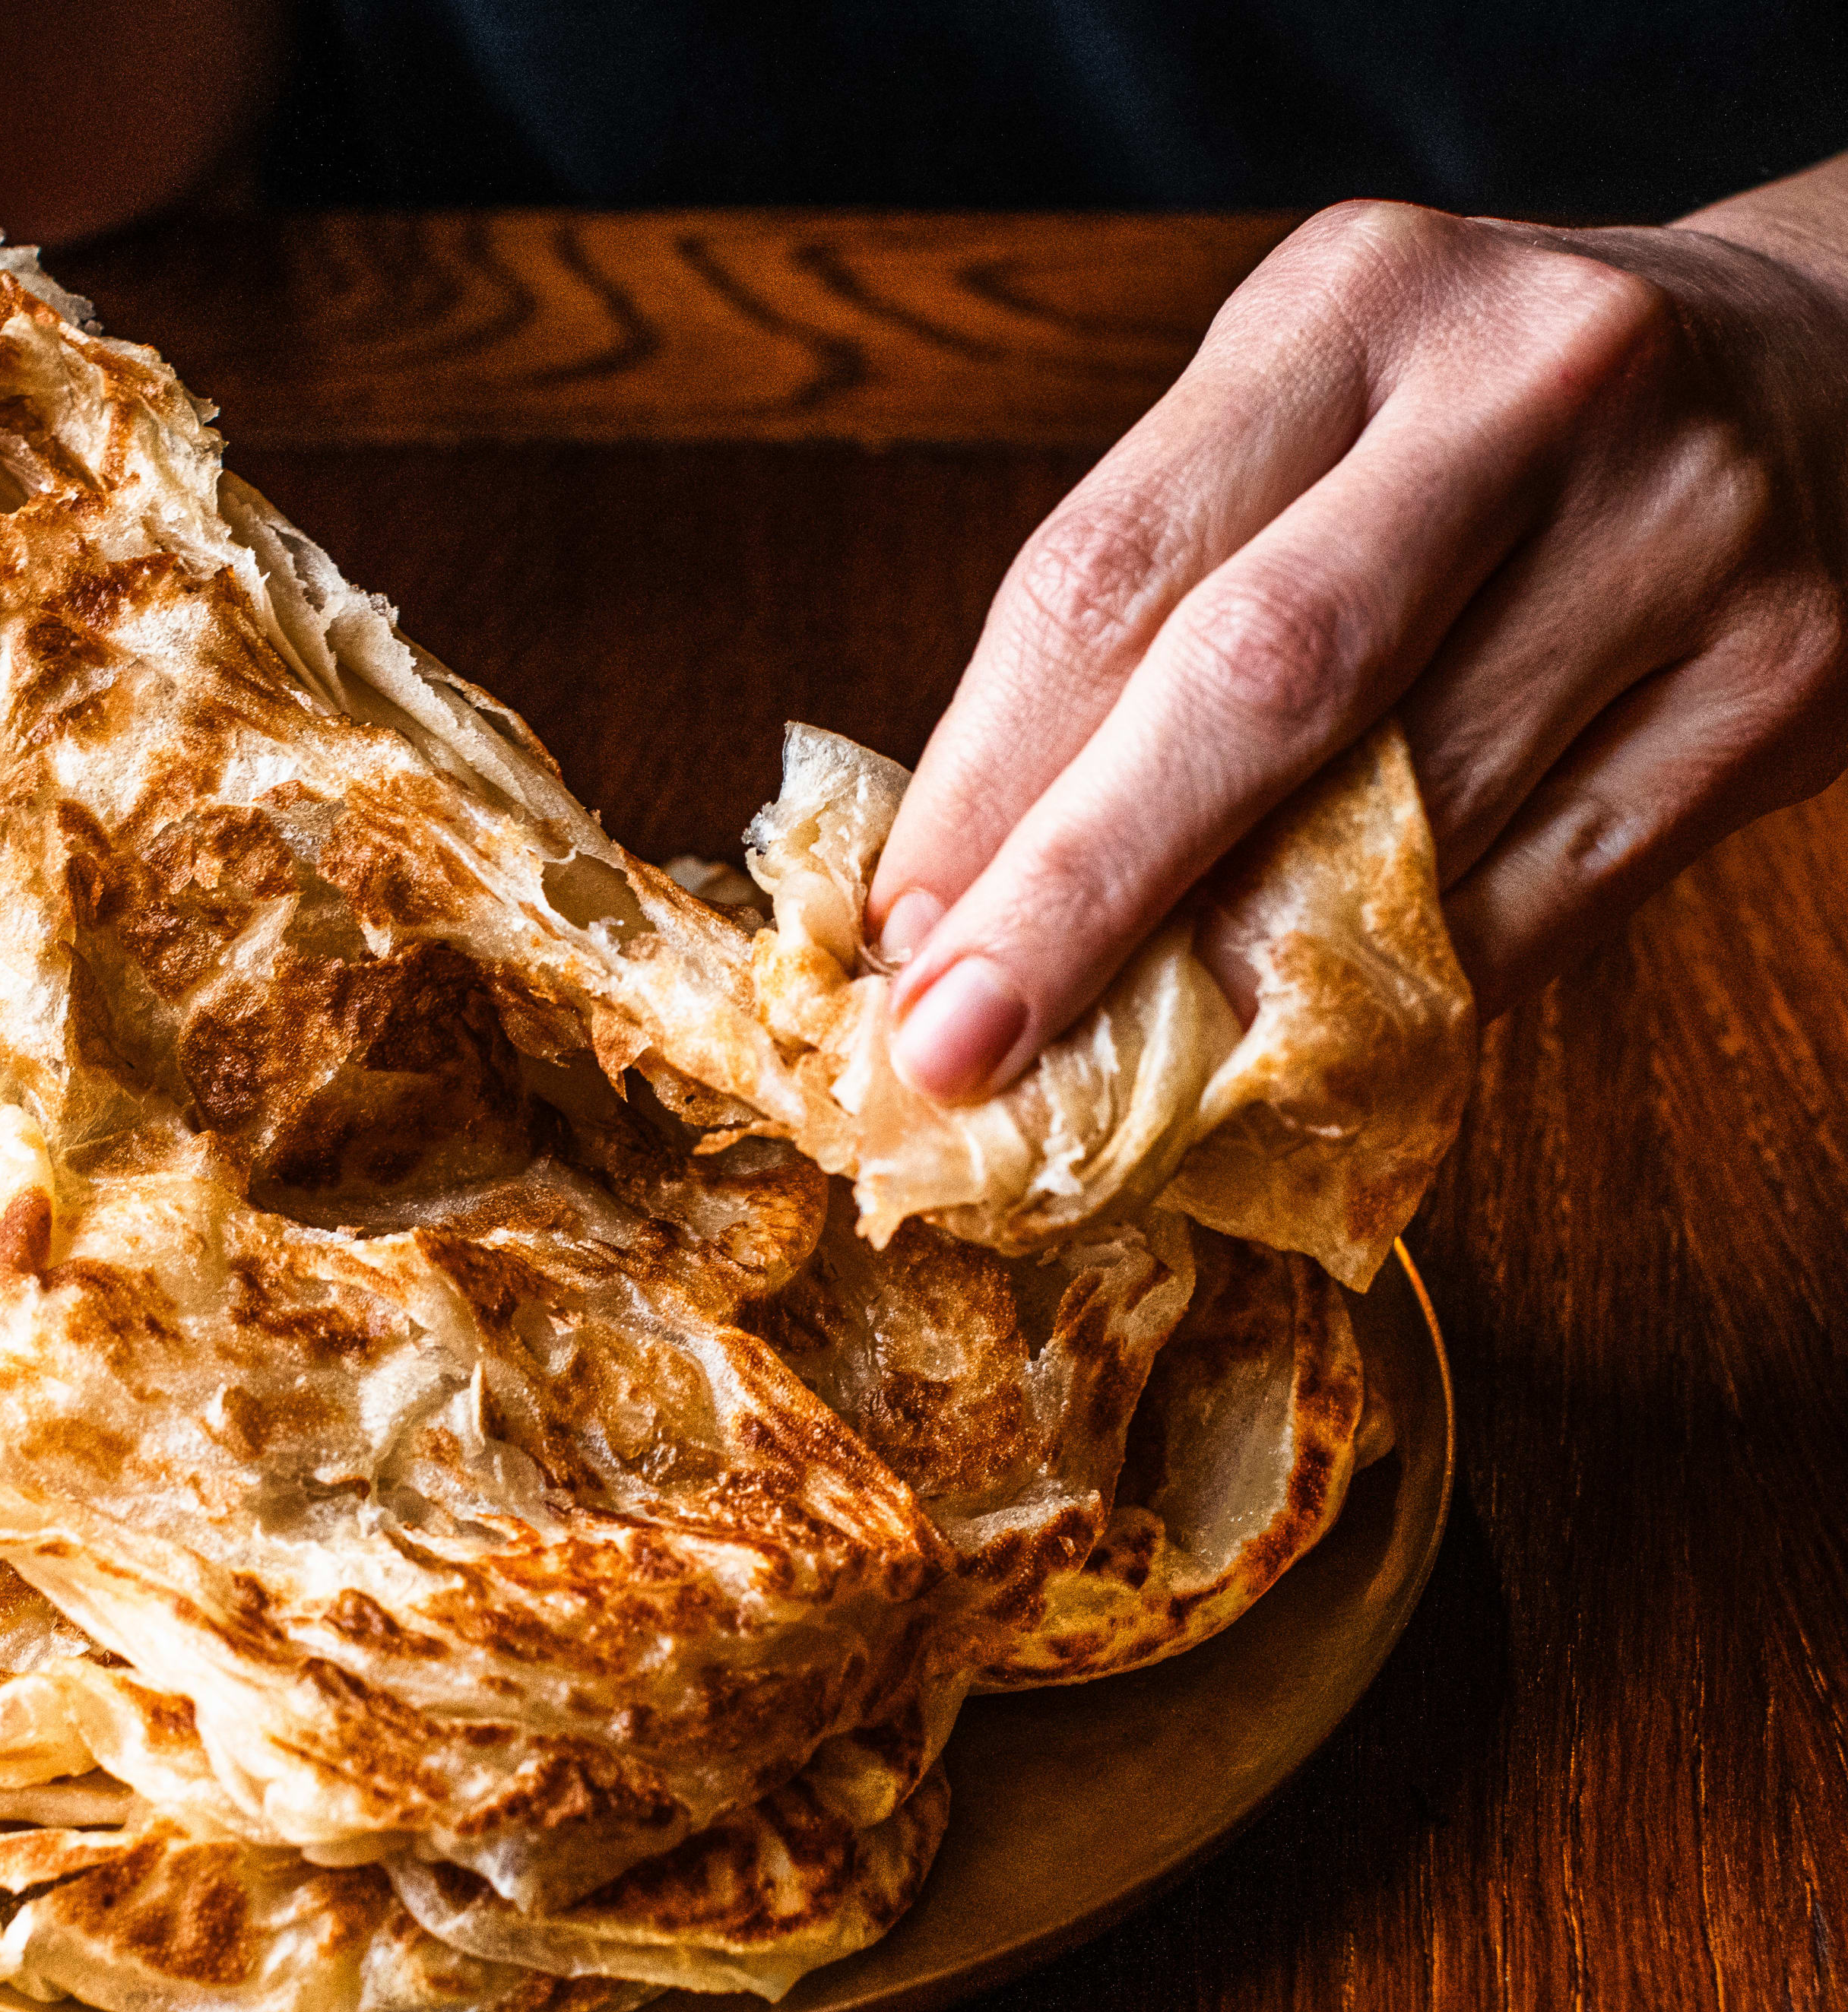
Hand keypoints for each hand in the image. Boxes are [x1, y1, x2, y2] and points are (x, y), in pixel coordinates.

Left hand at [868, 163, 1847, 1101]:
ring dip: (1230, 973)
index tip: (900, 929)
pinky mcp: (1779, 682)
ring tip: (1114, 1064)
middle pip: (1254, 680)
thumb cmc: (1489, 426)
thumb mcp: (1310, 423)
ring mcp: (1678, 531)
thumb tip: (968, 880)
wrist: (1831, 364)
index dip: (985, 774)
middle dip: (1082, 889)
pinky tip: (1294, 1046)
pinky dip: (1396, 993)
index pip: (1110, 563)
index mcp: (1351, 303)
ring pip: (1406, 818)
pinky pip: (1542, 899)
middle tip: (959, 1042)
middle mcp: (1525, 390)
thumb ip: (1155, 605)